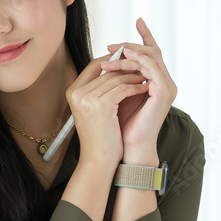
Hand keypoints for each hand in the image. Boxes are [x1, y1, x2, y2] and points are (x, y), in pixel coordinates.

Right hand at [65, 52, 148, 171]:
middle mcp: (77, 93)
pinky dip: (135, 88)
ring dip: (134, 77)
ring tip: (147, 77)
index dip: (113, 61)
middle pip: (106, 70)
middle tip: (143, 67)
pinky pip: (122, 89)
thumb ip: (99, 89)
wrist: (98, 159)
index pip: (94, 65)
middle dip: (127, 67)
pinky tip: (144, 88)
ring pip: (116, 78)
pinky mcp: (101, 106)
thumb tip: (116, 70)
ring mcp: (87, 98)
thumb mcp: (94, 109)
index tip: (130, 61)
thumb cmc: (99, 137)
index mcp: (73, 91)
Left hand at [101, 18, 176, 162]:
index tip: (138, 19)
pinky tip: (124, 57)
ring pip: (151, 58)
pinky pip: (152, 68)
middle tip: (111, 45)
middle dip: (131, 45)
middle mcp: (165, 82)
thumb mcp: (119, 93)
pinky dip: (138, 61)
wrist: (129, 146)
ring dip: (130, 53)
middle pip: (152, 52)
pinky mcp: (164, 92)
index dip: (147, 36)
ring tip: (112, 51)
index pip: (153, 53)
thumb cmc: (122, 124)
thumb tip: (107, 59)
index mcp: (156, 82)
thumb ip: (120, 77)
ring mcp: (167, 86)